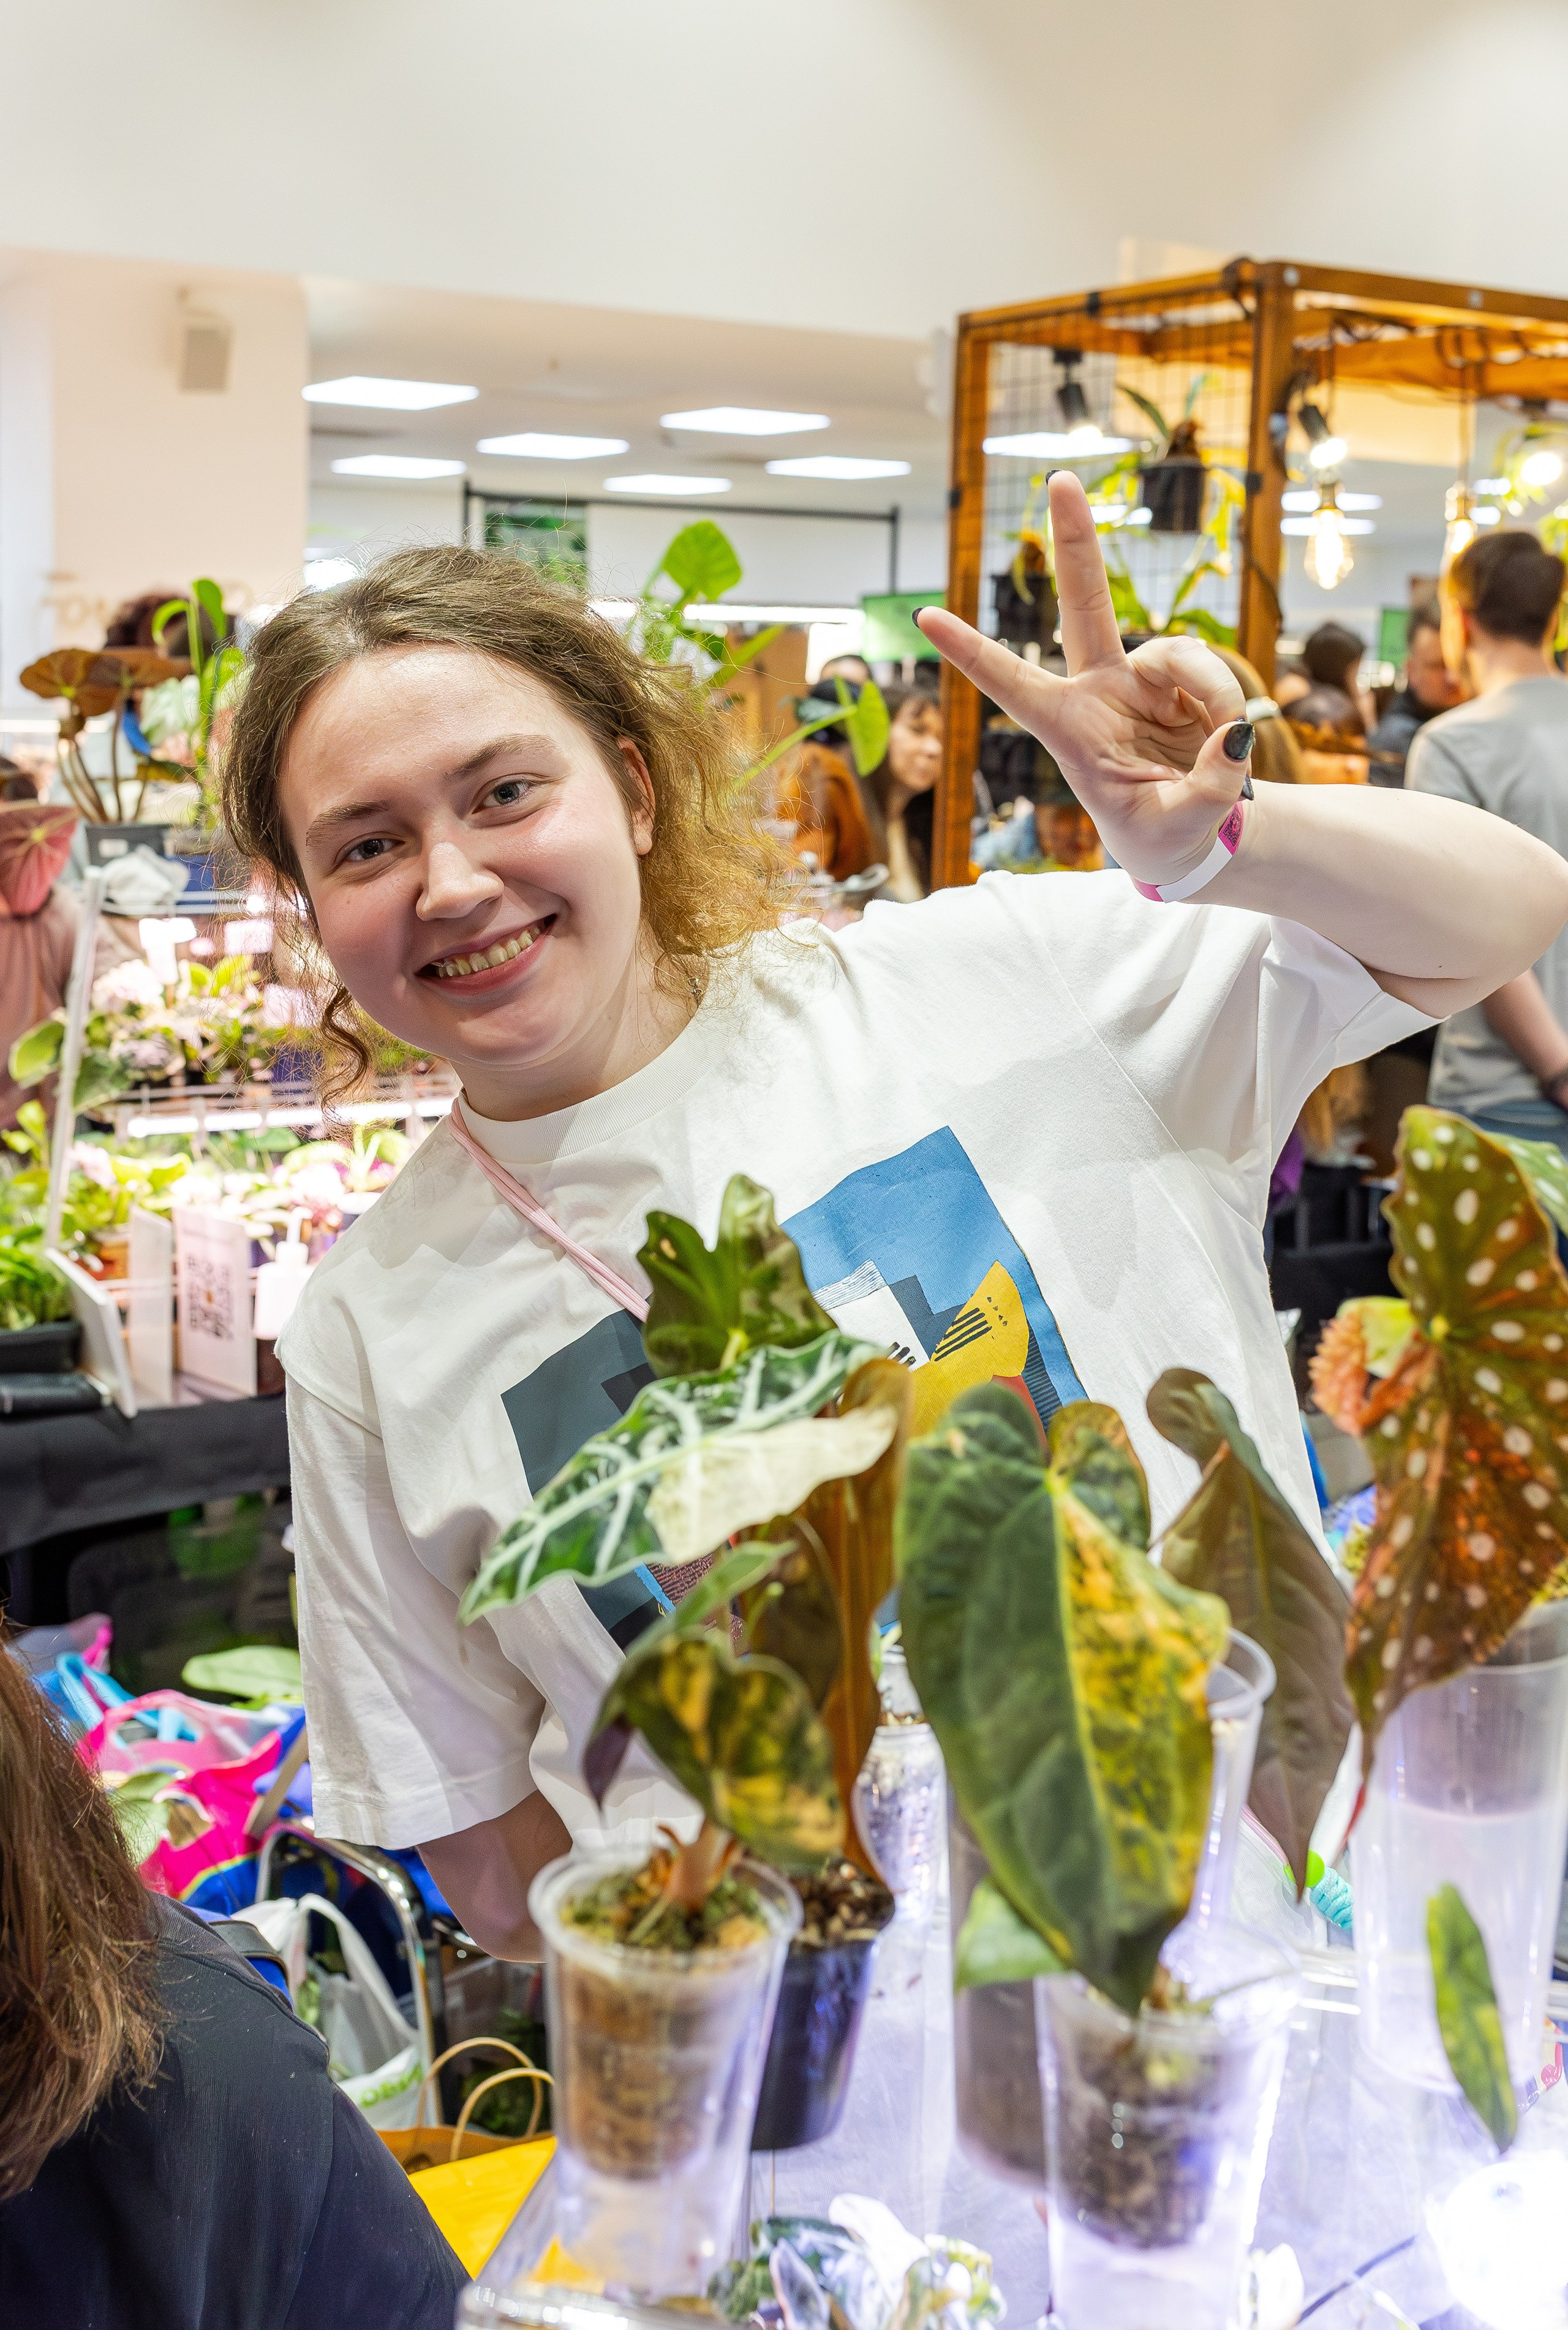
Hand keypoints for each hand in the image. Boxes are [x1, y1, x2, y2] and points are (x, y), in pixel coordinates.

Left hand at [917, 471, 1252, 887]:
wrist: (1192, 838)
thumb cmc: (1161, 837)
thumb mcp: (1176, 827)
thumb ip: (1206, 786)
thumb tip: (1236, 734)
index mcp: (1068, 730)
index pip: (1011, 684)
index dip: (970, 650)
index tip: (923, 616)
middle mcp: (1097, 692)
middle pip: (1083, 605)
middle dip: (1075, 542)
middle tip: (1062, 477)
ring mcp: (1140, 680)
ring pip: (1174, 650)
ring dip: (1209, 689)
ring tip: (1221, 742)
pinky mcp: (1183, 681)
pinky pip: (1209, 669)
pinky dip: (1225, 698)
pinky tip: (1228, 736)